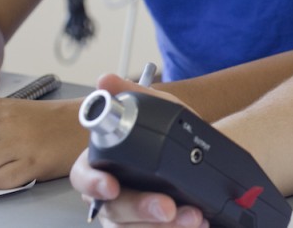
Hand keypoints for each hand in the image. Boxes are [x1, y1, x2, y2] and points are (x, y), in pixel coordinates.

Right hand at [70, 73, 206, 226]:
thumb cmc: (177, 136)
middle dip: (141, 209)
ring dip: (163, 227)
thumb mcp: (162, 109)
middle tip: (167, 206)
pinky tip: (194, 223)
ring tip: (193, 216)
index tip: (112, 186)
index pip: (84, 175)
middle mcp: (112, 194)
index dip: (93, 182)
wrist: (208, 159)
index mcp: (106, 163)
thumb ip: (136, 95)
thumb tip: (106, 81)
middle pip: (113, 210)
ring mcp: (129, 216)